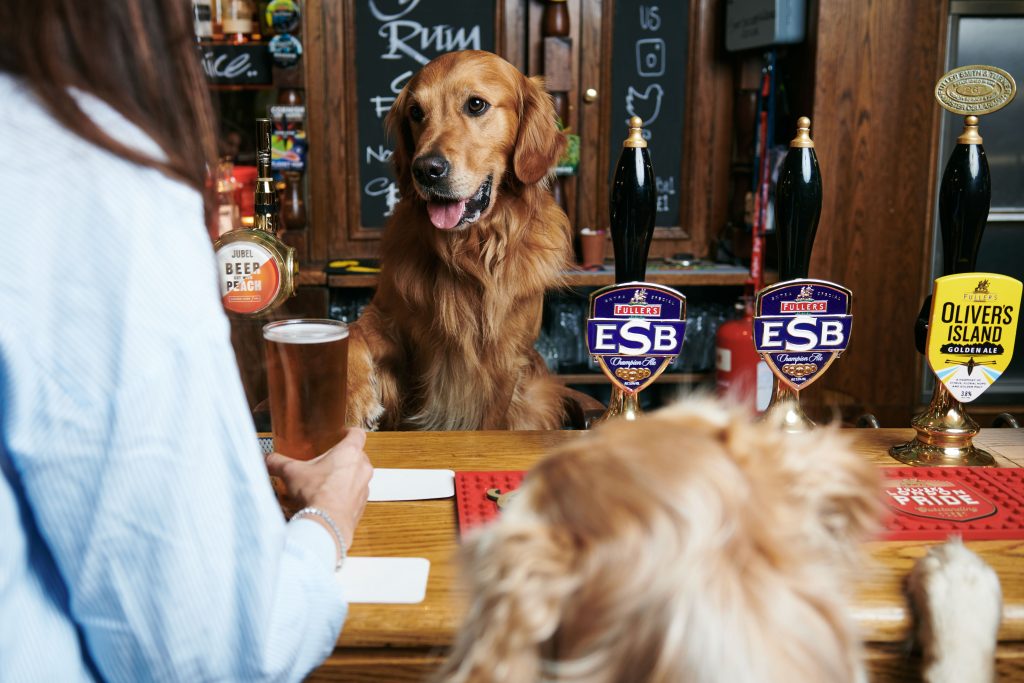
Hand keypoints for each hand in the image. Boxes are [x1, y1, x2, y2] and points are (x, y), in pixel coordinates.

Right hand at [265, 428, 372, 547]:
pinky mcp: (362, 504)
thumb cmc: (315, 493)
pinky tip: (330, 500)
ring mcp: (365, 487)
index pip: (357, 433)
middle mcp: (362, 467)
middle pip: (358, 455)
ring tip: (327, 482)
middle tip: (328, 462)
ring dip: (346, 477)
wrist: (326, 524)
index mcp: (350, 452)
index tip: (342, 434)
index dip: (349, 432)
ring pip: (358, 476)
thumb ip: (277, 462)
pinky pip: (356, 495)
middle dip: (344, 457)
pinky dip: (346, 495)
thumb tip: (266, 459)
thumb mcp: (291, 472)